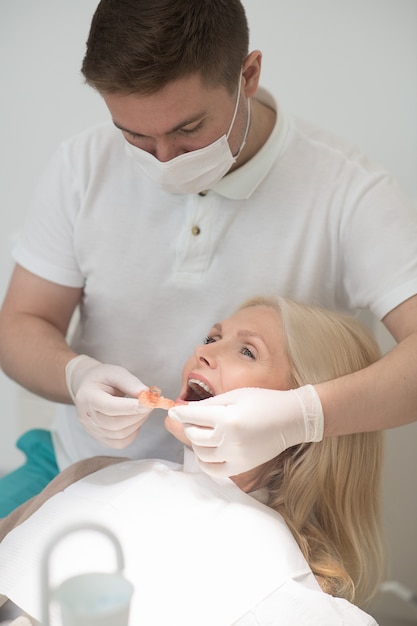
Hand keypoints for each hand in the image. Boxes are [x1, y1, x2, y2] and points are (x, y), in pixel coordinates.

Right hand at [66, 355, 151, 447]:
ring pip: (120, 435)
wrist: (88, 387)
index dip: (131, 407)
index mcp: (87, 397)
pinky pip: (120, 443)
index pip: (109, 407)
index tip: (148, 403)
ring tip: (143, 409)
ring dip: (138, 423)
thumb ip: (131, 383)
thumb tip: (147, 395)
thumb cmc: (102, 378)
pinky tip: (135, 420)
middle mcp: (86, 417)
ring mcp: (91, 430)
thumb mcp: (116, 372)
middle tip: (150, 404)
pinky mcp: (99, 438)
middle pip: (115, 424)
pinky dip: (132, 433)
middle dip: (138, 415)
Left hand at [168, 385, 323, 476]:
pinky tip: (207, 450)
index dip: (180, 413)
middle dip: (188, 425)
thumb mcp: (236, 396)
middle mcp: (229, 439)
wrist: (290, 419)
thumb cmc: (264, 402)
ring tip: (203, 432)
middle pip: (194, 436)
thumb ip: (210, 404)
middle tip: (192, 419)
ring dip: (196, 442)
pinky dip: (205, 461)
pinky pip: (213, 470)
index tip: (173, 411)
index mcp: (227, 418)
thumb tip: (187, 409)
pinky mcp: (241, 467)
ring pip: (201, 453)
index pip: (193, 416)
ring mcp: (235, 456)